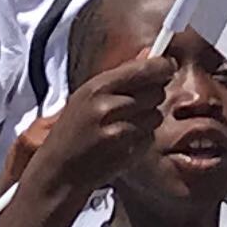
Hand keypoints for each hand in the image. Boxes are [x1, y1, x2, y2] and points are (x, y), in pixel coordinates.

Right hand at [22, 56, 172, 200]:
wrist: (58, 172)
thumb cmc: (72, 133)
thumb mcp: (86, 96)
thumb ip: (120, 75)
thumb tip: (148, 53)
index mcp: (96, 88)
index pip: (144, 69)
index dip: (162, 66)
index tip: (168, 66)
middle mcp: (107, 107)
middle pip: (156, 92)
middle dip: (152, 95)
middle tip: (137, 103)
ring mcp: (118, 131)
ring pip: (156, 115)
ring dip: (148, 119)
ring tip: (125, 125)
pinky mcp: (127, 152)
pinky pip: (150, 137)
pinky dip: (142, 139)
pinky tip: (123, 142)